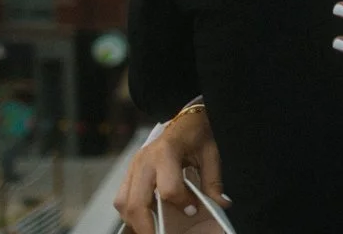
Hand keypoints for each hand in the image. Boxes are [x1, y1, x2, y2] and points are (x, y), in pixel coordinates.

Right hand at [114, 106, 225, 233]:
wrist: (185, 119)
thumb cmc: (197, 136)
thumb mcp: (211, 154)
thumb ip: (213, 182)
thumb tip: (221, 205)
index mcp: (166, 152)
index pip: (168, 188)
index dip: (181, 203)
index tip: (192, 210)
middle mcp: (145, 160)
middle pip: (137, 202)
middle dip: (148, 227)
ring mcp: (134, 166)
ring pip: (123, 203)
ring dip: (135, 222)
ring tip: (153, 230)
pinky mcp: (129, 171)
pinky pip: (121, 198)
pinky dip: (130, 213)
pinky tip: (146, 219)